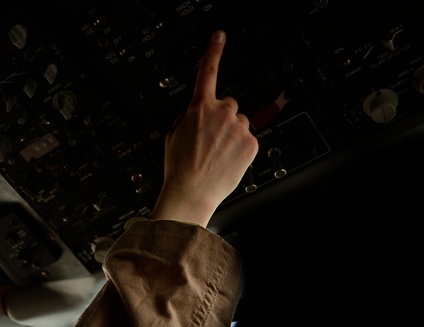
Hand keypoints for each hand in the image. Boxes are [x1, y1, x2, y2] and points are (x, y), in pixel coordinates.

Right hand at [150, 30, 258, 226]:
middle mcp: (221, 113)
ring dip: (232, 135)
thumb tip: (197, 114)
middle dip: (223, 118)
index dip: (213, 51)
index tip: (219, 37)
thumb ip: (187, 117)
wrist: (191, 193)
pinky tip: (227, 161)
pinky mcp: (251, 143)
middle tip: (211, 140)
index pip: (207, 72)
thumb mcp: (172, 135)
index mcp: (199, 108)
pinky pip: (248, 140)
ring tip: (217, 156)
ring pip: (239, 124)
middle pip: (229, 105)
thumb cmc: (179, 167)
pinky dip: (240, 149)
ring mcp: (238, 127)